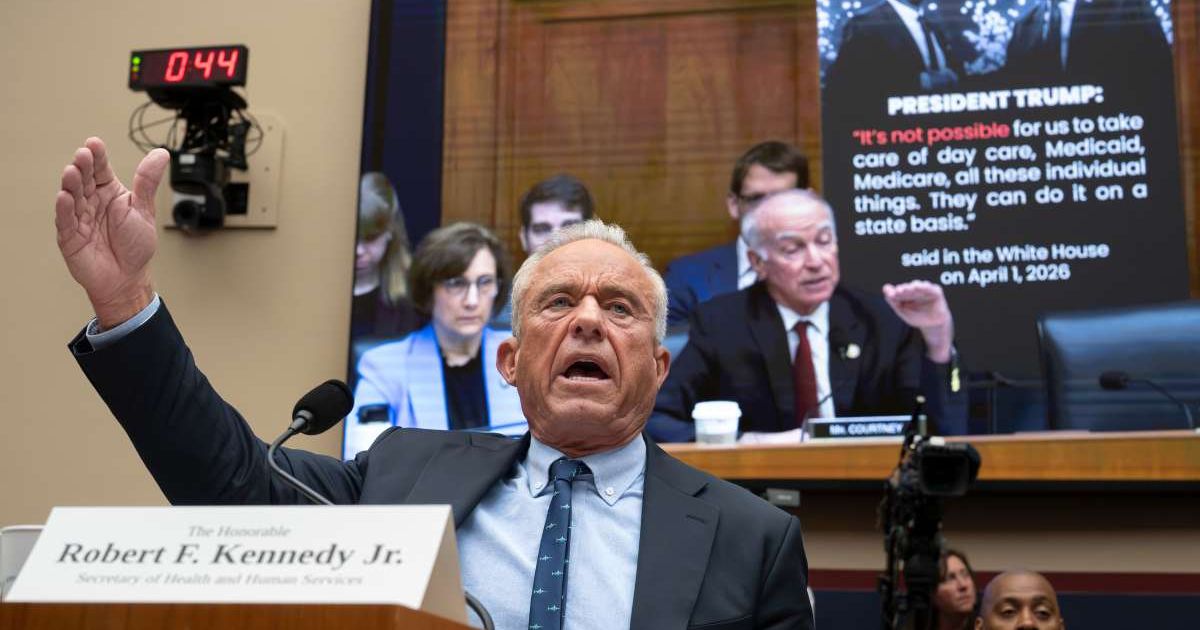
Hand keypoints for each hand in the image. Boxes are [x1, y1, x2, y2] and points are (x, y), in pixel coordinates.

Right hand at [55, 138, 169, 328]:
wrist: (127, 278)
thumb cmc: (135, 245)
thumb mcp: (143, 209)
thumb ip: (147, 181)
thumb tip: (161, 153)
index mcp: (110, 193)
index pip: (101, 170)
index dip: (97, 157)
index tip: (94, 143)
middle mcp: (92, 202)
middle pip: (84, 179)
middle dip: (82, 166)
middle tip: (83, 155)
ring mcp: (79, 218)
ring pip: (72, 196)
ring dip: (71, 184)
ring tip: (72, 172)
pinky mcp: (70, 236)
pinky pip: (65, 220)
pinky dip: (64, 209)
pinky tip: (65, 197)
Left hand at [882, 280, 953, 362]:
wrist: (932, 325)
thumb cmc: (917, 316)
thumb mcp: (902, 311)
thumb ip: (893, 301)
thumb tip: (885, 288)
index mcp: (906, 292)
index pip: (898, 290)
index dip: (894, 292)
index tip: (890, 294)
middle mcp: (915, 289)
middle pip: (908, 287)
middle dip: (904, 289)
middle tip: (899, 291)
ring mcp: (925, 289)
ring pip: (919, 285)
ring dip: (913, 286)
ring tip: (910, 288)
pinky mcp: (935, 291)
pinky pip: (931, 288)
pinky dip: (925, 287)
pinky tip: (920, 287)